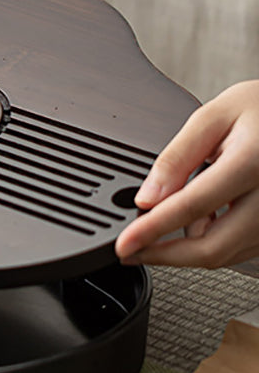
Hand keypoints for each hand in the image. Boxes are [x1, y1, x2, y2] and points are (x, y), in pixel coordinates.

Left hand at [115, 80, 258, 267]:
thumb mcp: (213, 117)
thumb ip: (177, 158)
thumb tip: (147, 198)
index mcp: (252, 163)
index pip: (192, 207)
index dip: (151, 231)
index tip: (125, 245)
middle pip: (212, 248)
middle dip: (164, 255)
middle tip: (131, 250)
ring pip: (226, 255)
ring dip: (187, 249)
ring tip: (170, 219)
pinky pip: (240, 250)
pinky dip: (212, 243)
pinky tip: (202, 219)